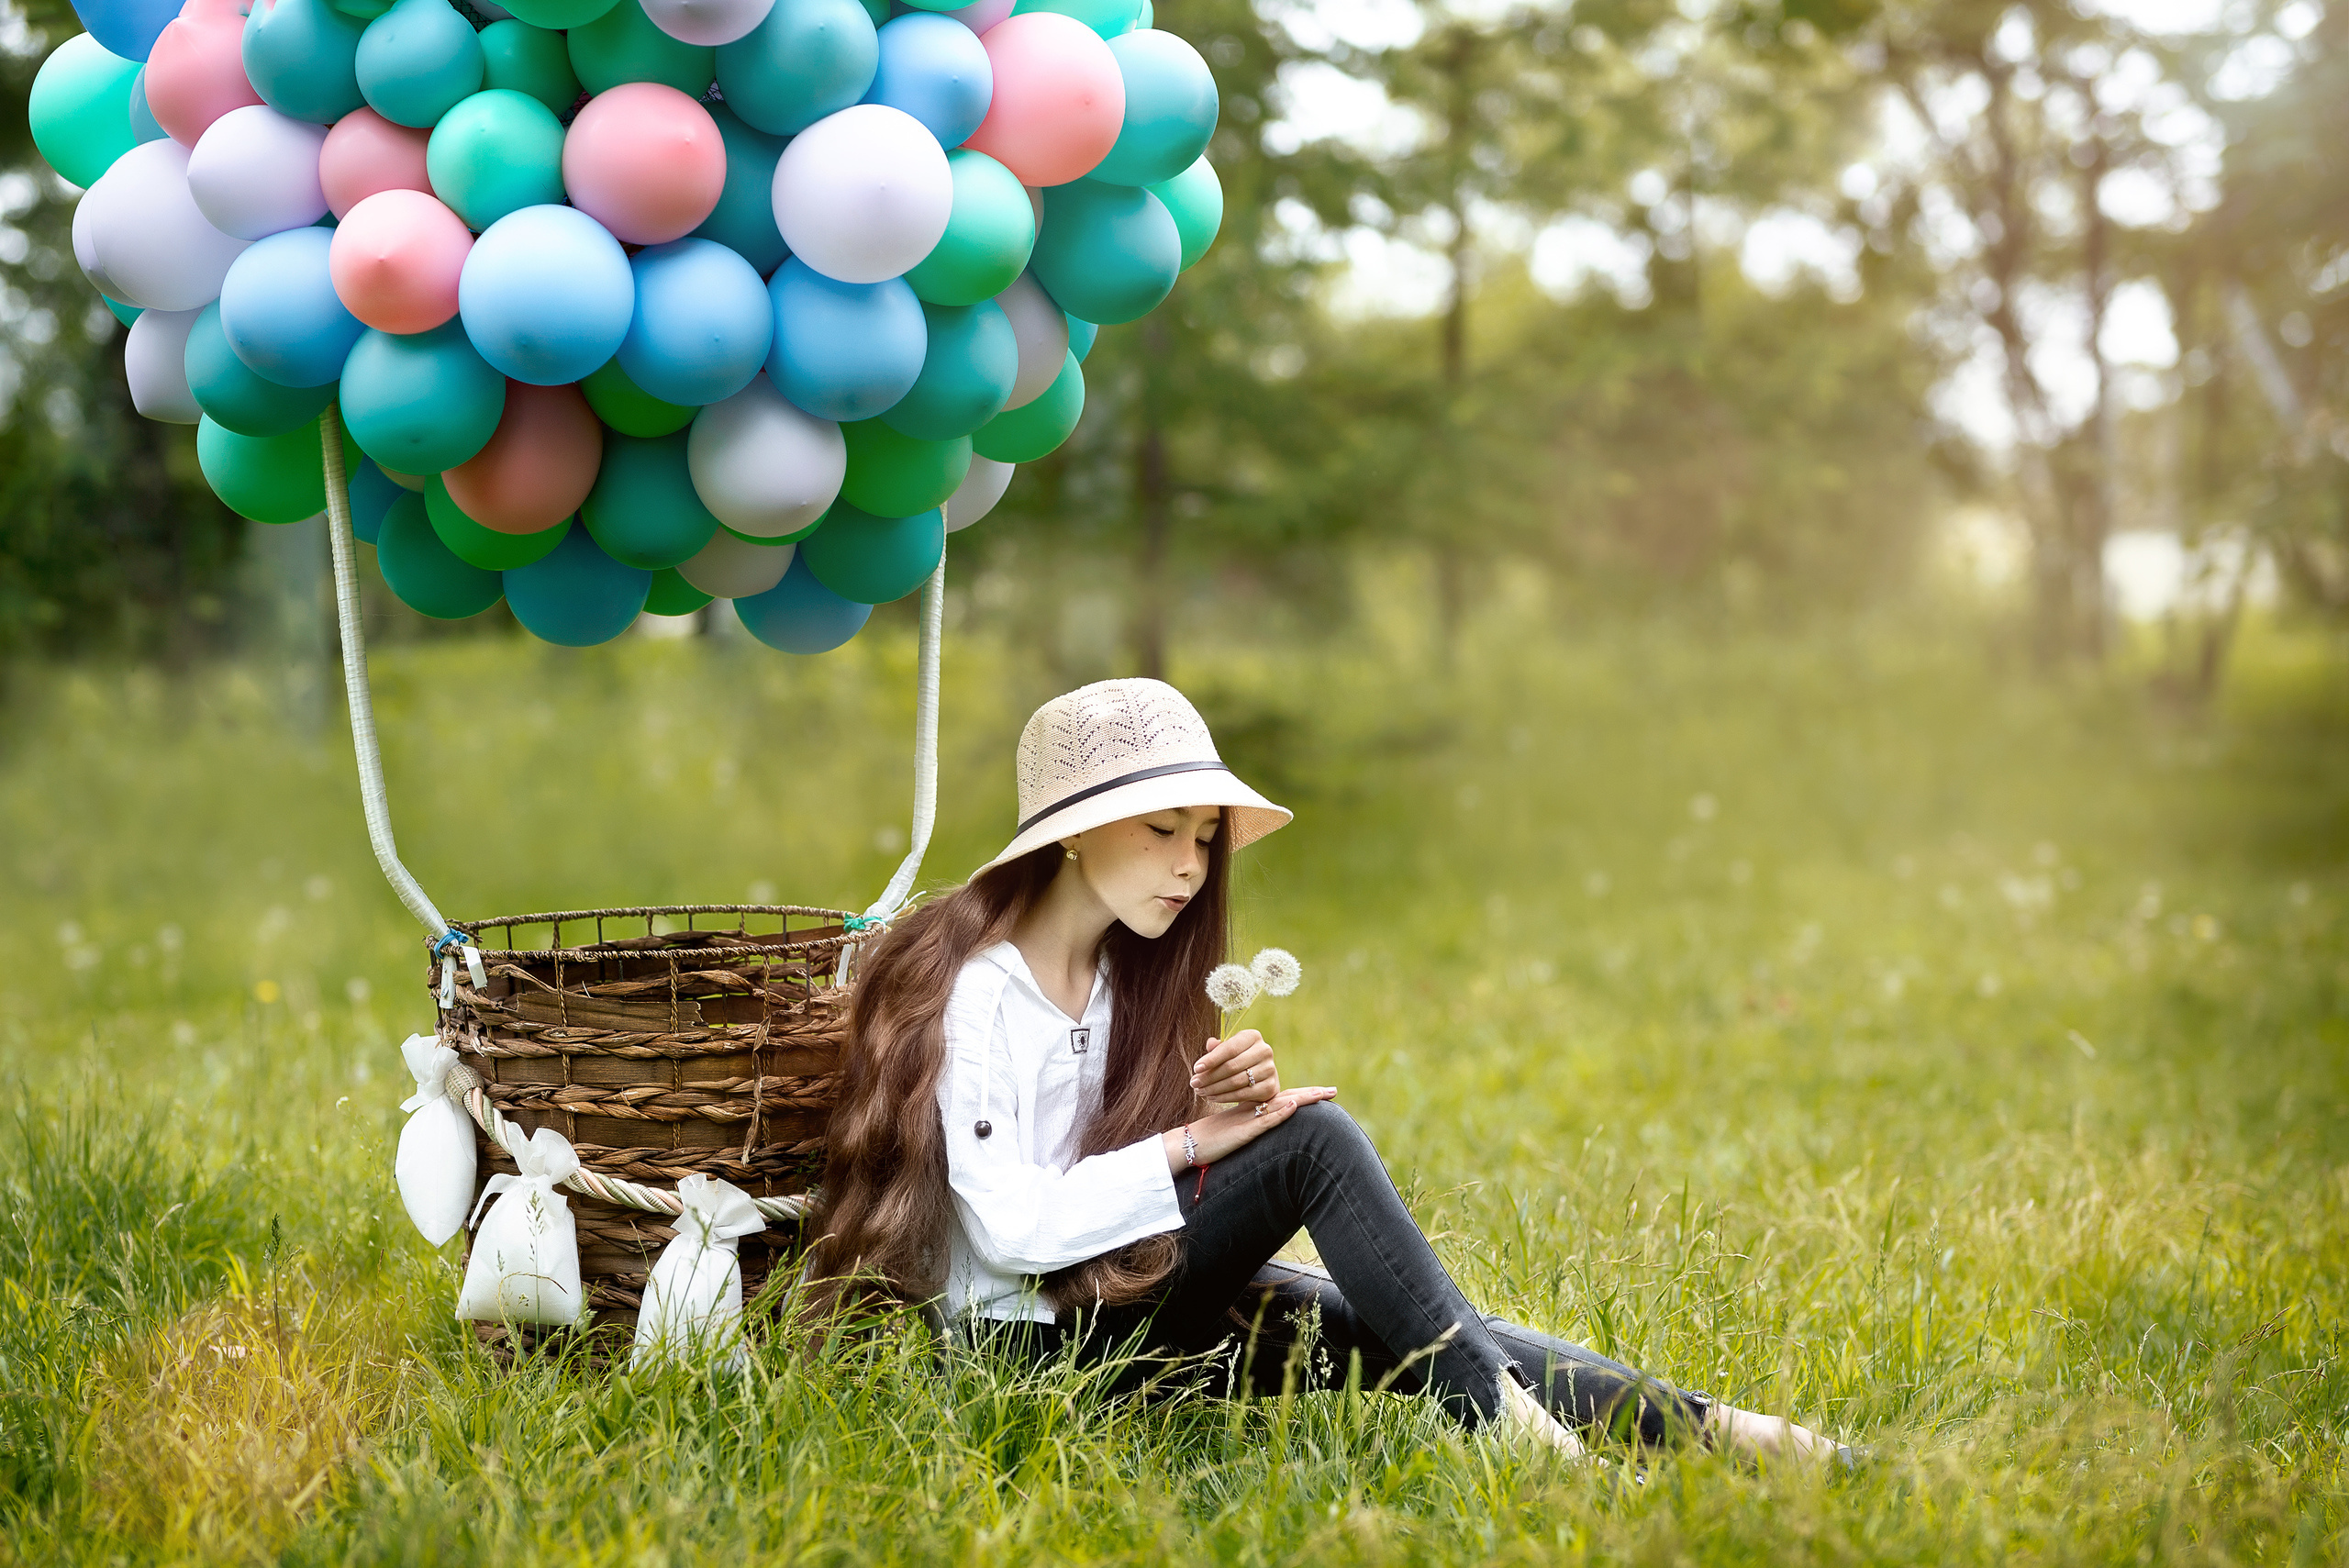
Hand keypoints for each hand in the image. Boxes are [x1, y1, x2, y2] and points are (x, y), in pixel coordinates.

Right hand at [1163, 1085, 1338, 1170]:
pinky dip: (1280, 1113)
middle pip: (1288, 1098)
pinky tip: (1293, 1106)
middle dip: (1311, 1095)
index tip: (1323, 1092)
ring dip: (1302, 1100)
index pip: (1283, 1099)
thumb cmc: (1208, 1139)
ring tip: (1323, 1094)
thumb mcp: (1234, 1130)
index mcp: (1253, 1109)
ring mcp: (1248, 1120)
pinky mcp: (1242, 1132)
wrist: (1187, 1144)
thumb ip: (1249, 1124)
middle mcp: (1253, 1110)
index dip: (1304, 1095)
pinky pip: (1264, 1120)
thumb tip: (1262, 1120)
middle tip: (1333, 1090)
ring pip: (1280, 1106)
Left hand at [1191, 1028, 1277, 1103]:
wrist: (1260, 1077)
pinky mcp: (1270, 1087)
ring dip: (1214, 1088)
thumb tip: (1210, 1044)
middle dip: (1209, 1076)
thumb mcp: (1228, 1050)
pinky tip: (1212, 1097)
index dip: (1211, 1059)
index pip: (1230, 1048)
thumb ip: (1218, 1048)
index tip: (1195, 1069)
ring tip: (1200, 1091)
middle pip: (1231, 1066)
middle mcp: (1265, 1050)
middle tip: (1194, 1083)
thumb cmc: (1239, 1059)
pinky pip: (1243, 1094)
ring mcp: (1270, 1069)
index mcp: (1252, 1036)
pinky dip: (1225, 1097)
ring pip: (1236, 1081)